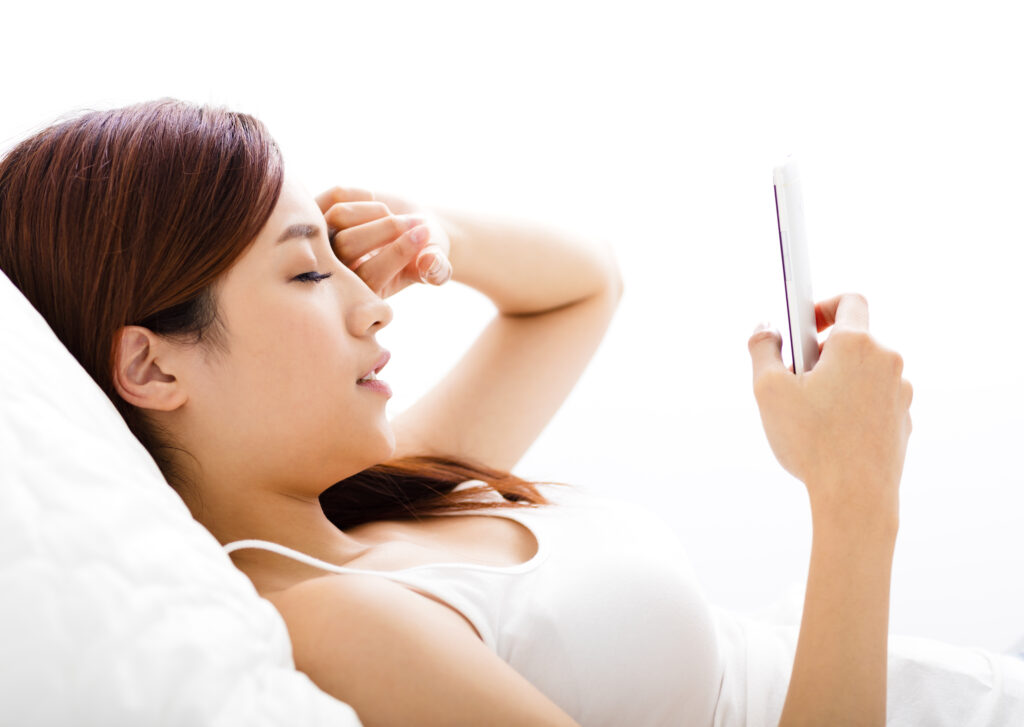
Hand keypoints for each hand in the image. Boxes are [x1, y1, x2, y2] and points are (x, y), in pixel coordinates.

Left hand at [315, 186, 452, 297]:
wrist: (412, 225)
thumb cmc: (425, 250)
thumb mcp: (436, 262)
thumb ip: (437, 270)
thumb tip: (431, 262)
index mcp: (362, 292)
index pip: (369, 275)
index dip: (397, 253)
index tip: (424, 234)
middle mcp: (337, 268)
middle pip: (347, 244)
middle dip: (387, 228)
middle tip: (416, 222)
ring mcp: (325, 238)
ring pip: (339, 215)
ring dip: (376, 210)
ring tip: (393, 214)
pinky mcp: (323, 212)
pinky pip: (337, 195)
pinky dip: (362, 193)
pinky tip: (374, 201)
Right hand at [747, 293, 912, 526]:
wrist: (855, 497)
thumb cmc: (812, 441)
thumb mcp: (768, 389)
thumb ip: (762, 348)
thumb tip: (766, 330)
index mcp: (856, 344)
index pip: (849, 301)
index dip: (822, 306)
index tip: (803, 327)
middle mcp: (886, 361)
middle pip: (853, 340)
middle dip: (822, 353)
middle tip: (796, 380)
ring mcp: (899, 392)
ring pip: (863, 372)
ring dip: (838, 381)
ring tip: (812, 414)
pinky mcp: (902, 420)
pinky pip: (873, 400)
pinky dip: (853, 406)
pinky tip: (832, 434)